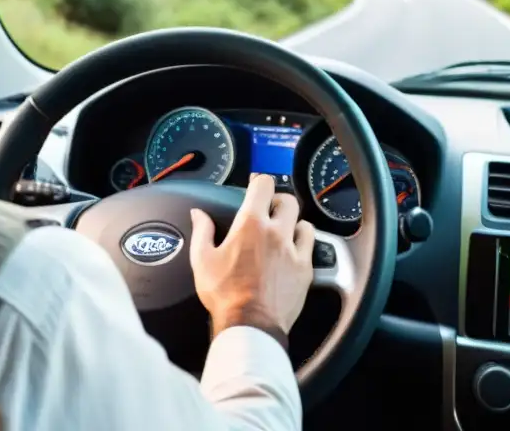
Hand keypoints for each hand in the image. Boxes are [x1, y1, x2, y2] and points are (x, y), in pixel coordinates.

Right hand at [189, 175, 314, 339]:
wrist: (250, 325)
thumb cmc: (225, 295)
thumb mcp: (202, 261)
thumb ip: (202, 232)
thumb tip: (198, 214)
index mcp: (251, 224)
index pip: (265, 185)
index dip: (260, 183)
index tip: (256, 190)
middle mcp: (277, 232)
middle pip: (288, 200)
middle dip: (278, 203)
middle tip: (269, 213)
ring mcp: (294, 250)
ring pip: (304, 222)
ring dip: (294, 224)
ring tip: (283, 234)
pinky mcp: (306, 268)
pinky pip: (311, 246)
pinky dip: (303, 245)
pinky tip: (292, 253)